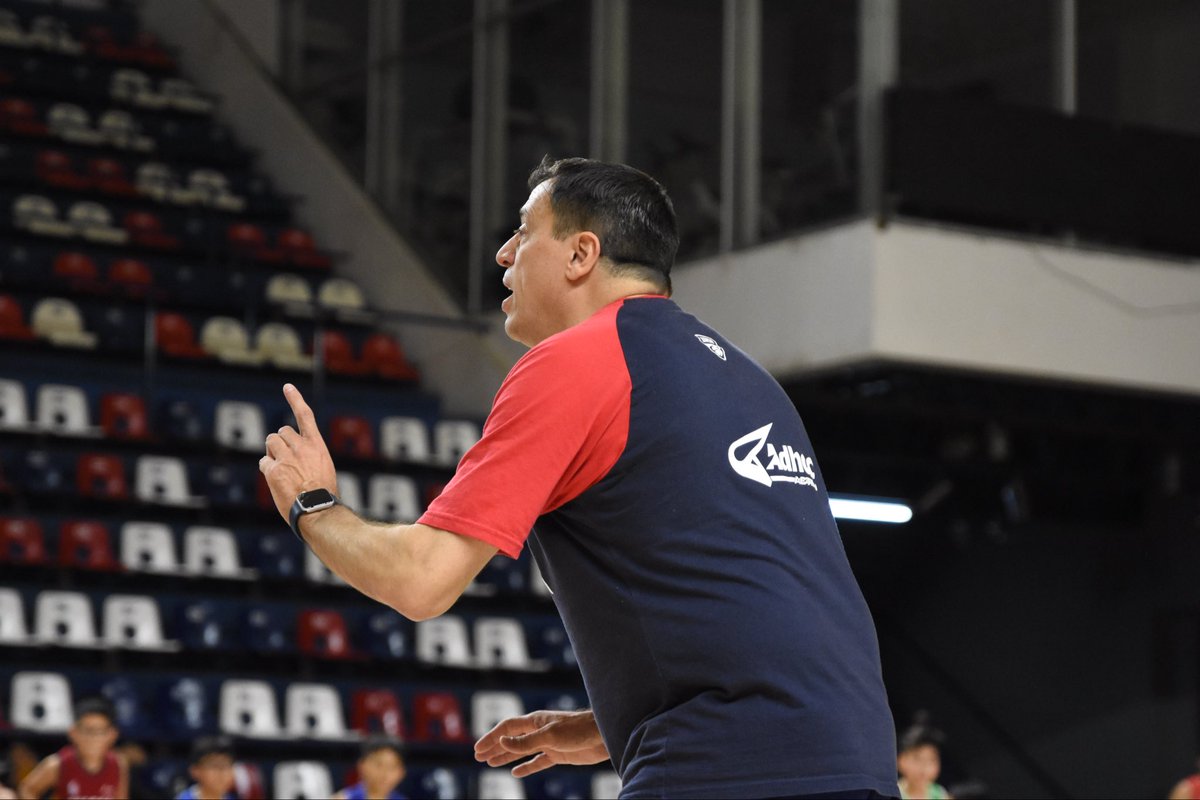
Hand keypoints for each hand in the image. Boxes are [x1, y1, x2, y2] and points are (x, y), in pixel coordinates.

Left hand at [258, 383, 338, 520]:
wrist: (317, 509)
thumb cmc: (322, 493)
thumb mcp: (323, 467)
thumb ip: (308, 455)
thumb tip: (290, 455)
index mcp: (317, 445)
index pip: (305, 416)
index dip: (295, 399)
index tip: (287, 387)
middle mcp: (301, 447)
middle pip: (282, 432)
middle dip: (280, 443)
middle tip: (286, 460)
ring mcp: (287, 457)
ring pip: (271, 443)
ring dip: (273, 453)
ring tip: (282, 469)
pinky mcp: (274, 470)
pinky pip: (264, 462)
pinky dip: (268, 469)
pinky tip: (277, 480)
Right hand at [474, 709, 609, 776]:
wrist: (603, 736)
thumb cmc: (578, 730)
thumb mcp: (549, 736)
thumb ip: (526, 741)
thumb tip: (501, 741)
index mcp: (535, 722)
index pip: (507, 728)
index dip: (491, 737)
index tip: (478, 748)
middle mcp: (539, 731)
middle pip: (511, 739)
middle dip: (494, 747)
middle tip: (478, 756)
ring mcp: (548, 743)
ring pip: (521, 751)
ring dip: (506, 756)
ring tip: (491, 763)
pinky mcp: (558, 754)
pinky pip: (537, 762)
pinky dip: (526, 767)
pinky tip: (516, 772)